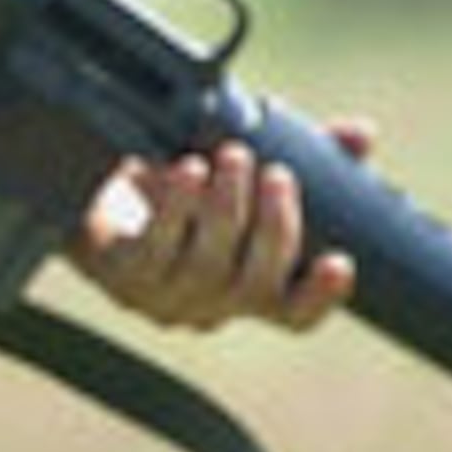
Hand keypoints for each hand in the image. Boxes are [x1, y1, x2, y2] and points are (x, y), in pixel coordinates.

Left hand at [72, 119, 375, 332]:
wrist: (90, 191)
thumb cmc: (180, 187)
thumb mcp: (246, 171)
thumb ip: (309, 156)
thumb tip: (360, 135)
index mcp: (247, 290)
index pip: (294, 315)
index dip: (321, 297)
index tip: (340, 261)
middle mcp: (209, 303)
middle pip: (256, 284)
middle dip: (274, 227)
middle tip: (276, 174)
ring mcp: (162, 295)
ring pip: (205, 266)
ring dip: (225, 207)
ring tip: (234, 157)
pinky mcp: (119, 274)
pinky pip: (152, 248)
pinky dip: (176, 207)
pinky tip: (186, 171)